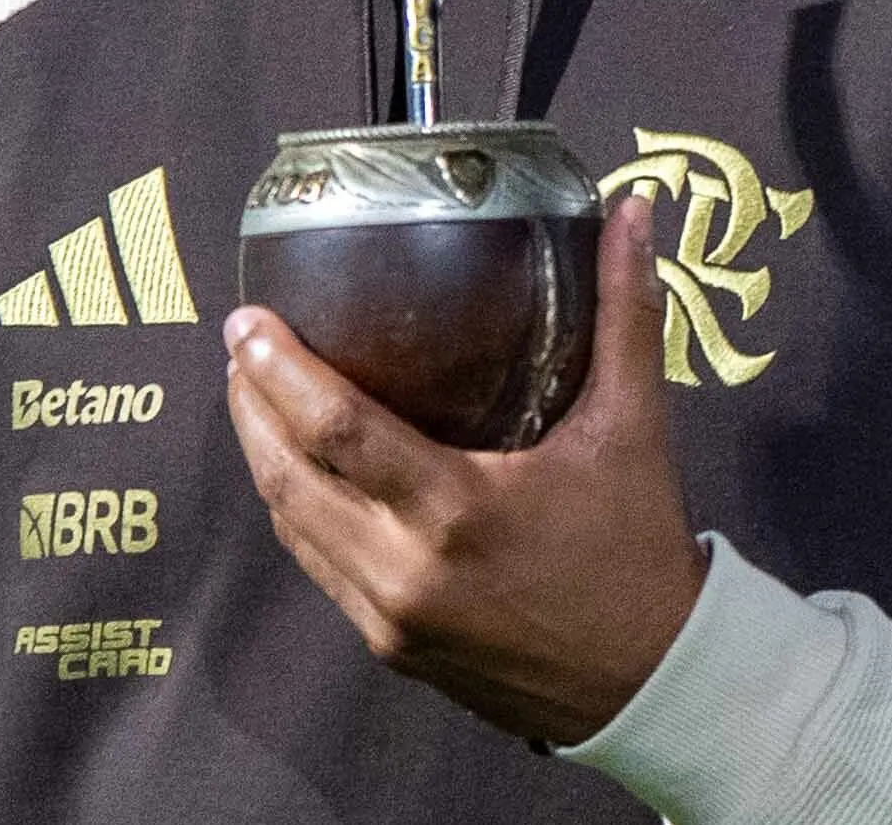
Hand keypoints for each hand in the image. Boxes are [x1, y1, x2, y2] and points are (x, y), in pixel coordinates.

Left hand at [223, 192, 705, 746]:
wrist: (652, 681)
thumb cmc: (639, 550)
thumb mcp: (635, 429)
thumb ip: (627, 314)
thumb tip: (633, 210)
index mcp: (457, 511)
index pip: (337, 432)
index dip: (280, 372)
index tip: (247, 321)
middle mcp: (405, 569)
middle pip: (288, 479)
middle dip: (251, 407)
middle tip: (240, 343)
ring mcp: (388, 617)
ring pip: (292, 529)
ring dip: (265, 459)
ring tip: (254, 394)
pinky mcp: (390, 648)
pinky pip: (320, 568)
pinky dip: (300, 512)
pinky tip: (304, 471)